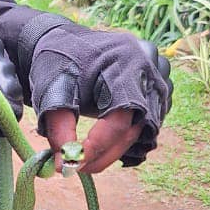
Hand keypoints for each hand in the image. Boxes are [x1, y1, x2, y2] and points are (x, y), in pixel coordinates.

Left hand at [23, 21, 171, 167]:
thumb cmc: (57, 63)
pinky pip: (150, 123)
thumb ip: (59, 127)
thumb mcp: (51, 90)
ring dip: (118, 147)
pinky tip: (105, 137)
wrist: (68, 41)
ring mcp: (159, 79)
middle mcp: (149, 70)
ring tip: (87, 151)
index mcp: (124, 63)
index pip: (118, 120)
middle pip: (136, 128)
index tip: (73, 164)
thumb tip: (66, 165)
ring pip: (146, 130)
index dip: (97, 148)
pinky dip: (129, 136)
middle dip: (106, 154)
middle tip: (78, 167)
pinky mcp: (159, 88)